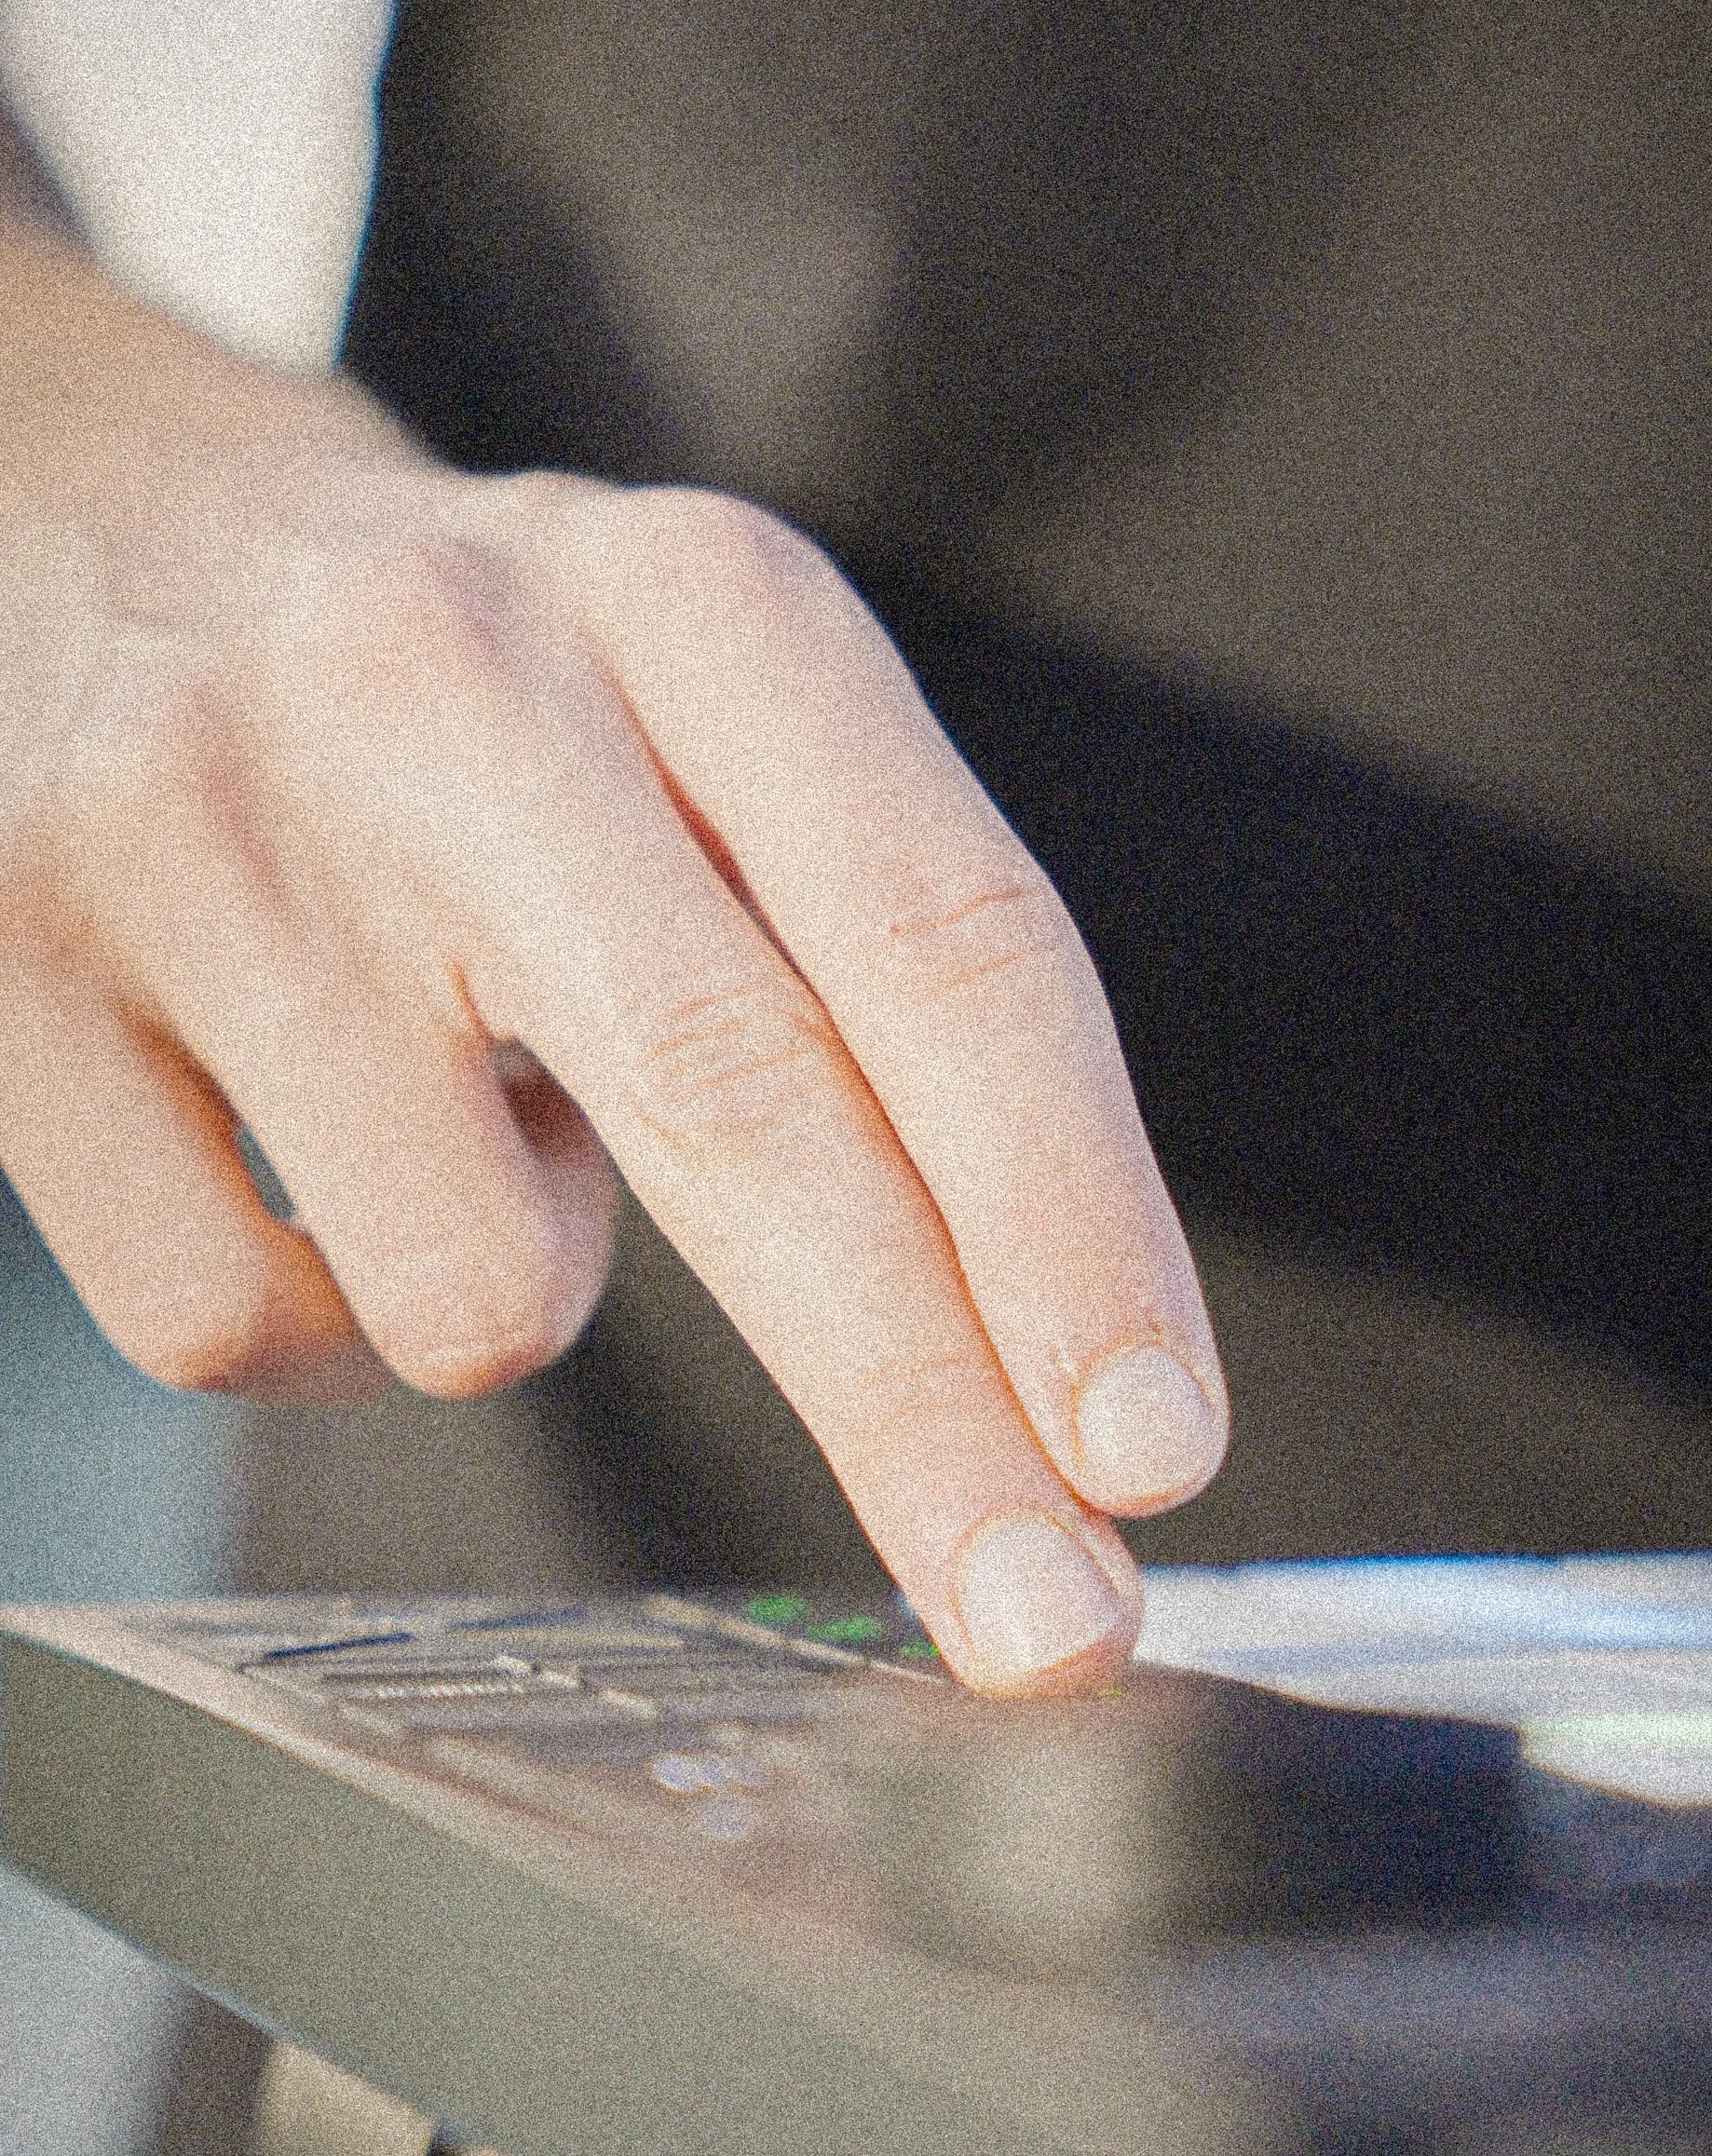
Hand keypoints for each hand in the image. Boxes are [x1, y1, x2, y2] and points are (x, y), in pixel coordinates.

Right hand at [0, 213, 1225, 1686]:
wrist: (97, 536)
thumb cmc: (481, 686)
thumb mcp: (715, 707)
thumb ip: (882, 962)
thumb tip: (1052, 1366)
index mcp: (692, 603)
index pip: (944, 938)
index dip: (1072, 1221)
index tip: (1153, 1449)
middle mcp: (456, 687)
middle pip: (751, 1117)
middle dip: (925, 1414)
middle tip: (1045, 1619)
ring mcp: (212, 831)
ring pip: (478, 1291)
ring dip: (529, 1287)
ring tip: (462, 1114)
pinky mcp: (18, 981)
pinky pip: (249, 1328)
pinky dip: (324, 1315)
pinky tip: (305, 1152)